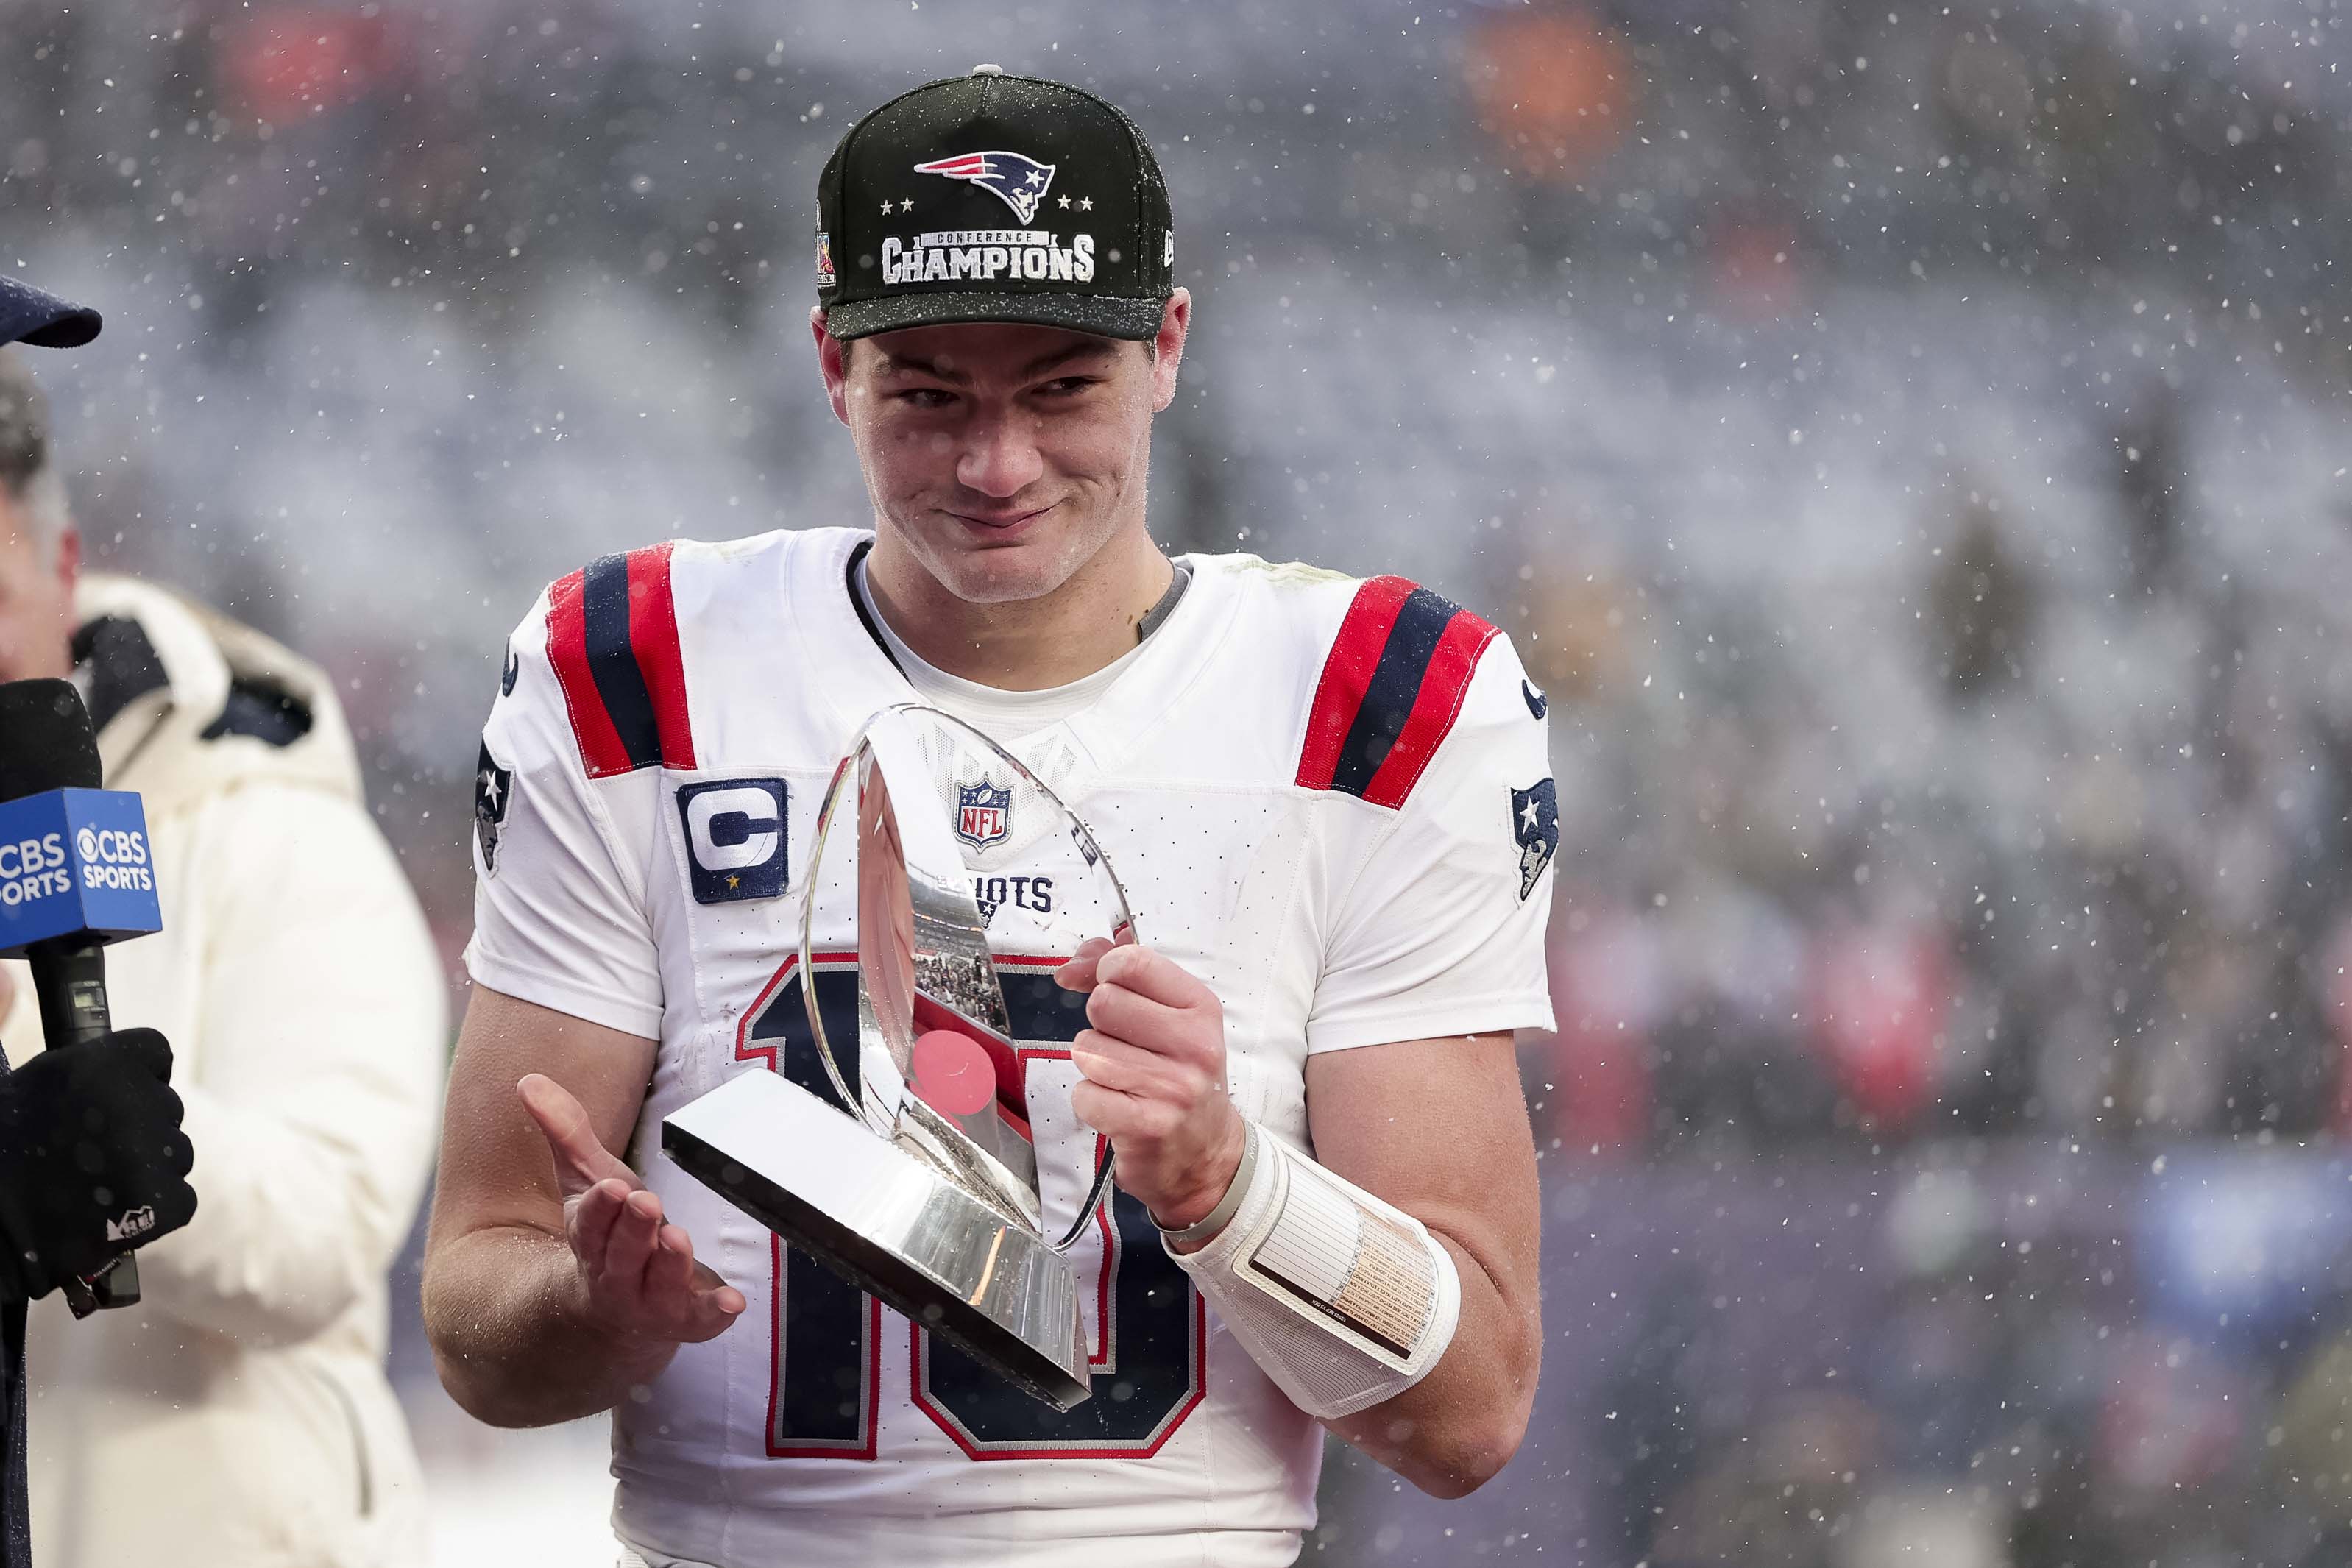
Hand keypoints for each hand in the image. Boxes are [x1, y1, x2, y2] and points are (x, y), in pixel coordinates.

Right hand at [0, 1027, 196, 1300]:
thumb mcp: (6, 1079)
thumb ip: (8, 1022)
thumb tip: (4, 974)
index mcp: (98, 1064)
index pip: (155, 1052)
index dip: (135, 1076)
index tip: (111, 1097)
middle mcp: (133, 1102)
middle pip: (165, 1107)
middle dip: (137, 1129)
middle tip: (88, 1154)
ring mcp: (150, 1154)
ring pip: (175, 1153)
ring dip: (146, 1170)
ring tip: (93, 1186)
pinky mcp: (162, 1202)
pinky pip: (181, 1198)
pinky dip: (154, 1211)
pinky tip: (111, 1214)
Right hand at [517, 1073, 744, 1344]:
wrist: (613, 1313)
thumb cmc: (607, 1234)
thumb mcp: (587, 1180)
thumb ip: (567, 1132)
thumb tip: (528, 1081)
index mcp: (590, 1240)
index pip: (589, 1224)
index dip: (600, 1208)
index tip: (611, 1187)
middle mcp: (615, 1276)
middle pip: (622, 1253)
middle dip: (633, 1229)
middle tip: (647, 1202)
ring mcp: (651, 1302)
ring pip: (658, 1287)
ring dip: (669, 1265)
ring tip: (678, 1238)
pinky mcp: (686, 1319)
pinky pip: (700, 1319)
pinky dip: (714, 1310)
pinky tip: (732, 1301)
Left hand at [1056, 940, 1246, 1232]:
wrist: (1206, 1152)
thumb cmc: (1179, 1074)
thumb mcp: (1169, 1016)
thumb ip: (1119, 976)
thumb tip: (1069, 967)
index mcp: (1201, 1008)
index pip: (1133, 962)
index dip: (1107, 972)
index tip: (1114, 991)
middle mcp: (1194, 1045)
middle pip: (1103, 1003)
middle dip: (1100, 1025)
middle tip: (1124, 1047)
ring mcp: (1172, 1088)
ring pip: (1088, 1050)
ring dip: (1093, 1065)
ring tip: (1122, 1080)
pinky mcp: (1147, 1125)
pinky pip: (1084, 1094)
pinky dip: (1090, 1101)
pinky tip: (1117, 1107)